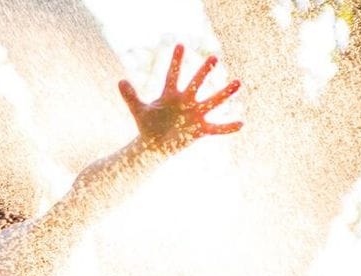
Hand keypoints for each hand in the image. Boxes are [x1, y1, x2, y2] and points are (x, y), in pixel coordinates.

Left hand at [119, 44, 241, 151]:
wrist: (154, 145)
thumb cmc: (147, 126)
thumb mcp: (139, 111)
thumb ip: (131, 97)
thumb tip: (120, 81)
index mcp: (170, 95)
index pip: (172, 76)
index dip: (175, 62)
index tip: (179, 45)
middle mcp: (186, 102)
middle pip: (196, 84)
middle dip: (204, 72)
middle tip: (213, 58)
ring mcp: (194, 115)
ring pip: (212, 102)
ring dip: (224, 94)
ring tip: (237, 83)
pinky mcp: (200, 130)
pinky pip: (216, 128)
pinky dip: (227, 127)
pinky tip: (240, 123)